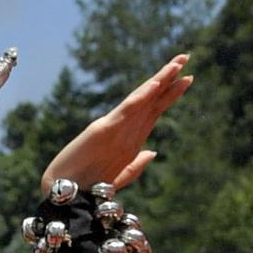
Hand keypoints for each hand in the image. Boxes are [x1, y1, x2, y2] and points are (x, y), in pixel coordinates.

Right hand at [42, 56, 191, 198]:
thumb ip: (135, 165)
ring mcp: (113, 127)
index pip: (154, 110)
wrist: (64, 196)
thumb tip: (153, 151)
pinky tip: (156, 84)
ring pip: (142, 99)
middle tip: (186, 56)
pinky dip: (141, 97)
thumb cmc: (84, 188)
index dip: (171, 94)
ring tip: (179, 62)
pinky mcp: (102, 130)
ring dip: (160, 80)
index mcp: (128, 139)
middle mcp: (123, 129)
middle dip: (169, 77)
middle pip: (151, 99)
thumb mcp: (118, 177)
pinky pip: (127, 111)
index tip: (188, 78)